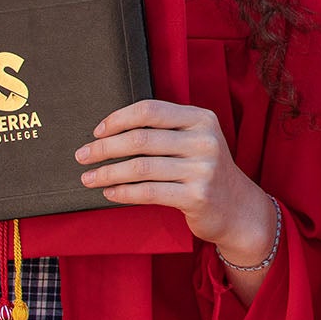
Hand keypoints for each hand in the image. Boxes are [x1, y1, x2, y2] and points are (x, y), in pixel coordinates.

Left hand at [77, 99, 277, 263]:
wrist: (238, 208)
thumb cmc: (205, 171)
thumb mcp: (195, 141)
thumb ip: (165, 130)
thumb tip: (110, 131)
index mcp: (202, 119)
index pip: (150, 111)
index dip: (118, 119)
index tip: (97, 131)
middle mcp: (205, 141)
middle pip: (140, 139)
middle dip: (104, 148)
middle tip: (82, 156)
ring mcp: (203, 169)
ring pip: (140, 167)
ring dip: (107, 173)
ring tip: (89, 178)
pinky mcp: (197, 196)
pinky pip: (148, 192)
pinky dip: (123, 192)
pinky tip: (110, 192)